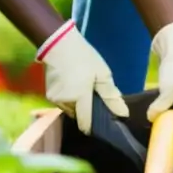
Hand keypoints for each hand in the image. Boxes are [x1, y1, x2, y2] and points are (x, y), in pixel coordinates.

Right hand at [37, 20, 128, 134]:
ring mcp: (54, 99)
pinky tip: (76, 85)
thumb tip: (123, 114)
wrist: (59, 45)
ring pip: (71, 110)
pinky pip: (63, 103)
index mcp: (80, 97)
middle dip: (88, 111)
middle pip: (79, 115)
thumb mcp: (103, 74)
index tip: (105, 125)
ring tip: (86, 88)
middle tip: (97, 97)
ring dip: (79, 104)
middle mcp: (65, 102)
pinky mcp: (48, 95)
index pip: (86, 124)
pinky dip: (71, 99)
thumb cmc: (84, 58)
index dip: (95, 128)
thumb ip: (111, 96)